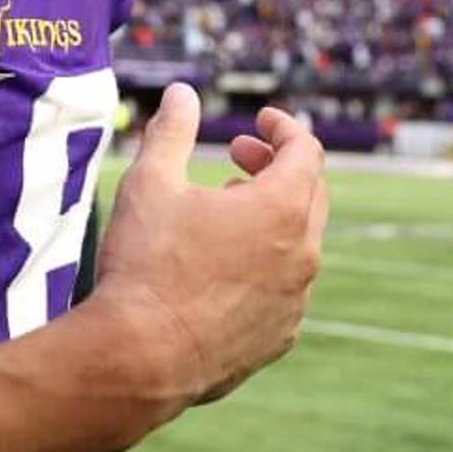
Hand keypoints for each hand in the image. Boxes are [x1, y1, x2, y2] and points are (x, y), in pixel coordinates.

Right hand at [86, 84, 327, 426]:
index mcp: (282, 210)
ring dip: (271, 217)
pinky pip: (285, 289)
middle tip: (238, 156)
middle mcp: (303, 256)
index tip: (259, 121)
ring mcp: (295, 303)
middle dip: (278, 166)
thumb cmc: (147, 264)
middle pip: (312, 194)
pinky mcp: (278, 338)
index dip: (283, 128)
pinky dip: (265, 264)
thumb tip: (182, 93)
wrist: (140, 358)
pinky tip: (223, 266)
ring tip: (225, 209)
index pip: (306, 151)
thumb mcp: (151, 182)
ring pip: (300, 244)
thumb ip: (173, 131)